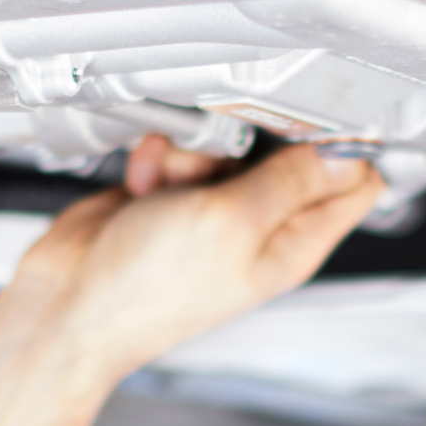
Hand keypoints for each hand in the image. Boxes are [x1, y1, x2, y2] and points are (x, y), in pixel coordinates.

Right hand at [12, 136, 383, 381]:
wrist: (71, 305)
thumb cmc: (148, 290)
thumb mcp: (233, 221)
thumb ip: (291, 181)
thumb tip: (345, 153)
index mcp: (293, 244)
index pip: (355, 186)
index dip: (347, 147)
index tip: (321, 121)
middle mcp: (260, 227)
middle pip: (287, 152)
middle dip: (253, 139)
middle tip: (226, 156)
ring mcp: (215, 212)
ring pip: (227, 144)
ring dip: (194, 150)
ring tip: (172, 181)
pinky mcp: (174, 196)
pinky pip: (181, 151)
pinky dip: (160, 159)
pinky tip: (144, 185)